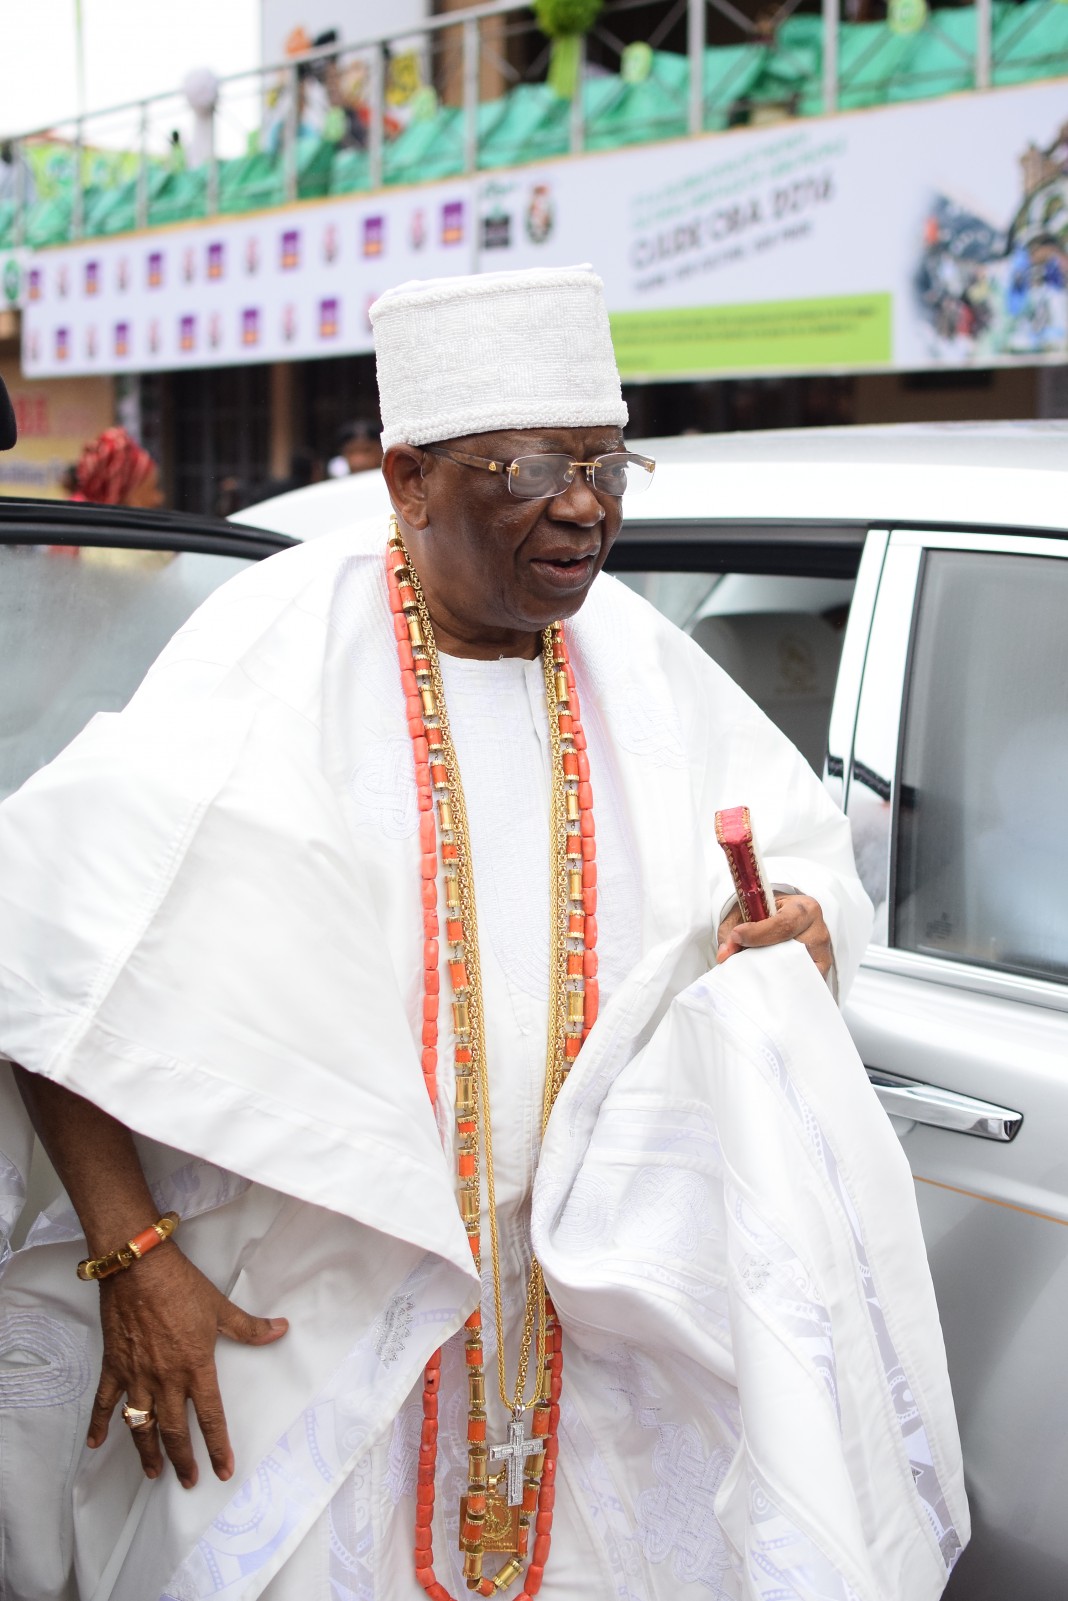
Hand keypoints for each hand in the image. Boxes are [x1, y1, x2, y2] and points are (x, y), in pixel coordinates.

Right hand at [87, 1242, 287, 1488]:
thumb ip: (249, 1327)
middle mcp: (165, 1379)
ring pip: (141, 1424)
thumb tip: (281, 1329)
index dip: (217, 1446)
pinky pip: (104, 1402)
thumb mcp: (220, 1307)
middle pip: (175, 1429)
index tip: (222, 1471)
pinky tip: (95, 1443)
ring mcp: (136, 1375)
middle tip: (188, 1481)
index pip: (210, 1416)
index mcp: (195, 1367)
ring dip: (147, 1451)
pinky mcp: (114, 1366)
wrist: (139, 1268)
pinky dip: (98, 1423)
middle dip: (182, 1459)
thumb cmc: (181, 1286)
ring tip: (152, 1473)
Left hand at [716, 894, 832, 978]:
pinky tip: (771, 984)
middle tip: (744, 962)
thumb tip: (724, 956)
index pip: (785, 924)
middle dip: (766, 958)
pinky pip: (806, 980)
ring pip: (800, 968)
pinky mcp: (821, 969)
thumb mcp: (746, 914)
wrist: (784, 917)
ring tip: (757, 974)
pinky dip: (788, 983)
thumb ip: (731, 930)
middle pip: (793, 950)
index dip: (759, 933)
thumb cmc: (766, 915)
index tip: (737, 937)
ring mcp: (822, 952)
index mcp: (803, 908)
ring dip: (777, 974)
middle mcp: (818, 929)